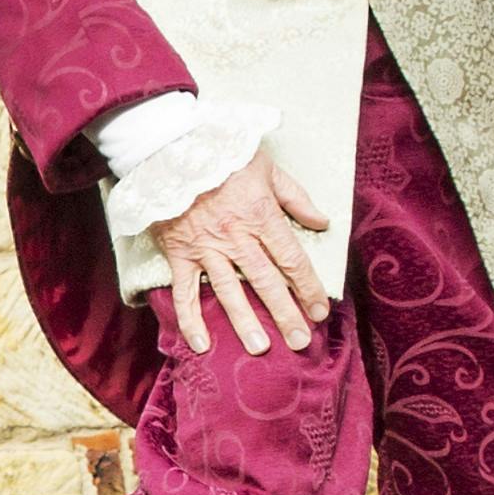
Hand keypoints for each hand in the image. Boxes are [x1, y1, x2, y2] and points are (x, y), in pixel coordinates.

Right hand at [150, 149, 334, 356]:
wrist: (171, 146)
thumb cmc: (222, 154)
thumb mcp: (267, 167)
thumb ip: (296, 198)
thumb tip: (322, 222)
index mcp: (261, 215)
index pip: (291, 259)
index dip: (308, 287)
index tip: (320, 310)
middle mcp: (235, 236)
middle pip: (266, 281)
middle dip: (285, 313)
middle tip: (300, 341)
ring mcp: (205, 248)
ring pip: (228, 291)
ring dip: (244, 322)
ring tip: (259, 348)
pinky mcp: (179, 253)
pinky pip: (184, 292)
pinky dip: (190, 319)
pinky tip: (201, 344)